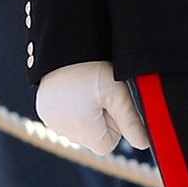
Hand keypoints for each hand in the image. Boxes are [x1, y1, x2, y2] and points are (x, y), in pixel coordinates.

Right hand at [36, 60, 150, 152]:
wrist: (66, 41)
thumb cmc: (94, 65)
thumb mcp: (118, 93)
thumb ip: (132, 123)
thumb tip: (144, 145)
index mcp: (80, 127)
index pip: (106, 145)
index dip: (113, 124)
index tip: (110, 102)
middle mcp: (61, 128)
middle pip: (91, 139)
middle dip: (98, 121)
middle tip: (98, 92)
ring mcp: (49, 119)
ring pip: (78, 131)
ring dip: (85, 117)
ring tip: (85, 89)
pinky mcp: (43, 110)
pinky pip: (64, 121)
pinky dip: (71, 111)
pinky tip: (73, 91)